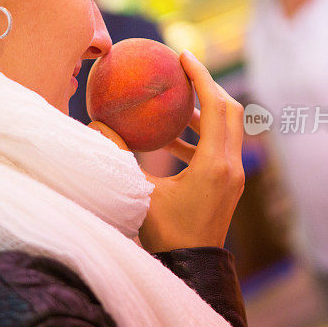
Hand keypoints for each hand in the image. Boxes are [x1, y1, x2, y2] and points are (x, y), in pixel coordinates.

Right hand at [89, 51, 244, 252]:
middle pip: (230, 111)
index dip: (201, 77)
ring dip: (202, 113)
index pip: (216, 106)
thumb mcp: (137, 192)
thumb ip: (117, 156)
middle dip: (207, 87)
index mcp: (215, 164)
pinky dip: (199, 137)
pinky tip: (168, 140)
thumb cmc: (164, 234)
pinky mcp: (228, 185)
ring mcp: (233, 176)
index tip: (183, 56)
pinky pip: (218, 148)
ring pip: (226, 129)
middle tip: (182, 71)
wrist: (191, 270)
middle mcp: (232, 166)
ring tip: (173, 103)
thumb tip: (94, 125)